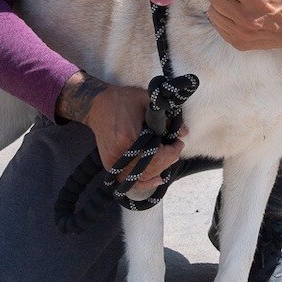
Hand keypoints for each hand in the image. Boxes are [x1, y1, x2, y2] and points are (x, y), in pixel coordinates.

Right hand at [57, 73, 184, 188]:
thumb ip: (165, 117)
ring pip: (142, 176)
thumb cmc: (122, 100)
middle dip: (168, 159)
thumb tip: (184, 132)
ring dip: (159, 169)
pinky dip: (144, 182)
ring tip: (168, 158)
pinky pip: (129, 180)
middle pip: (152, 168)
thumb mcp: (147, 102)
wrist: (96, 104)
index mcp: (130, 138)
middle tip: (175, 148)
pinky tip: (157, 179)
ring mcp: (114, 162)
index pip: (158, 156)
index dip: (173, 151)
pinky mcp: (110, 164)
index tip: (178, 141)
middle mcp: (121, 154)